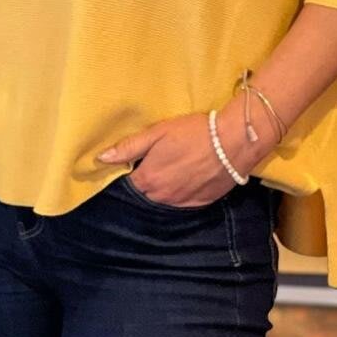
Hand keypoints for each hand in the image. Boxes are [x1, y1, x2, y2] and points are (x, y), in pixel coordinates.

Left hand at [97, 109, 239, 207]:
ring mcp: (183, 202)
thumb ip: (129, 147)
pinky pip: (183, 201)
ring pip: (165, 199)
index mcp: (149, 179)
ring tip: (174, 168)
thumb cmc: (193, 133)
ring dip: (164, 187)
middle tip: (157, 162)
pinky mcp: (201, 203)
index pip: (128, 184)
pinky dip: (182, 191)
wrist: (234, 142)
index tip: (135, 162)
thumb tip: (102, 158)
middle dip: (146, 181)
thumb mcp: (157, 133)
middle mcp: (163, 196)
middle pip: (146, 193)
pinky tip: (188, 176)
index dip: (130, 172)